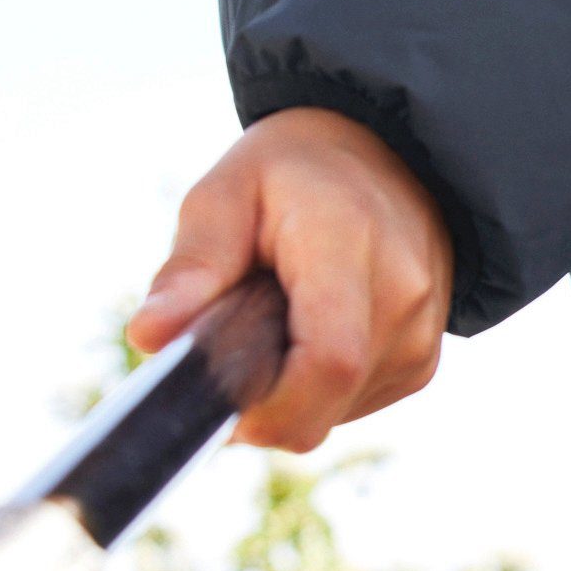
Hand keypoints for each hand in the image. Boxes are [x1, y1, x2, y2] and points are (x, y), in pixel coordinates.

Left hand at [128, 110, 453, 453]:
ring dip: (285, 393)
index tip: (217, 398)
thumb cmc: (294, 172)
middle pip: (321, 407)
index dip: (265, 406)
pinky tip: (306, 332)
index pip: (328, 362)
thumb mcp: (226, 192)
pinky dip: (313, 389)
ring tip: (276, 323)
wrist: (388, 155)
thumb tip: (149, 337)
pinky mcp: (421, 363)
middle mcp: (402, 299)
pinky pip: (350, 406)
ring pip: (330, 416)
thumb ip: (192, 267)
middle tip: (227, 351)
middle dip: (259, 405)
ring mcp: (420, 337)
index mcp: (350, 246)